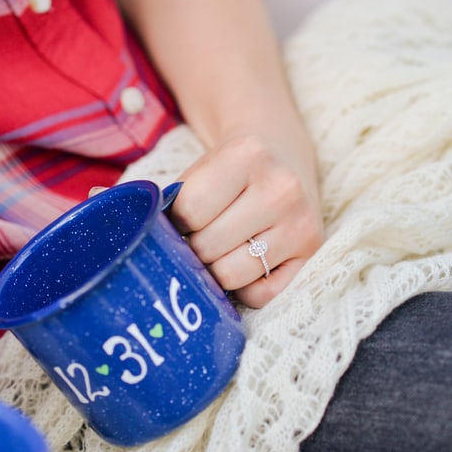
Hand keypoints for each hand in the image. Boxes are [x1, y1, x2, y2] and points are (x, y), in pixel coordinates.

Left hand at [168, 133, 323, 307]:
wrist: (285, 162)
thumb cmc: (232, 173)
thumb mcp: (202, 169)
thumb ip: (173, 200)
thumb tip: (140, 231)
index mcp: (248, 156)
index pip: (190, 211)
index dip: (176, 222)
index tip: (183, 219)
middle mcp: (281, 189)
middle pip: (208, 246)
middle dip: (195, 247)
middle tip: (202, 236)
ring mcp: (300, 224)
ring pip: (231, 275)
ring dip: (217, 269)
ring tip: (222, 250)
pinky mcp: (311, 254)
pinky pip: (260, 296)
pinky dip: (245, 289)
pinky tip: (247, 264)